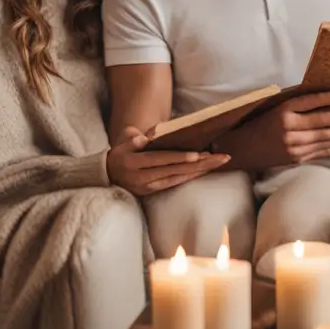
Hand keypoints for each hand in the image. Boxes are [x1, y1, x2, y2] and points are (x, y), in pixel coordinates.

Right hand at [107, 126, 231, 195]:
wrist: (108, 175)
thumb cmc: (120, 152)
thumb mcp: (124, 141)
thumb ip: (135, 138)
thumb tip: (150, 136)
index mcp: (134, 162)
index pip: (160, 159)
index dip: (179, 158)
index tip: (198, 155)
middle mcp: (142, 177)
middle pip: (175, 170)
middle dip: (200, 164)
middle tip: (222, 158)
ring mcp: (149, 186)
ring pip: (179, 178)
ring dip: (201, 170)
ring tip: (219, 162)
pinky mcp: (153, 191)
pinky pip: (176, 183)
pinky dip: (191, 176)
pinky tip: (205, 170)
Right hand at [217, 91, 329, 169]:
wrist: (241, 149)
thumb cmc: (260, 122)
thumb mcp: (276, 106)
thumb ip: (301, 103)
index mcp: (284, 112)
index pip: (314, 103)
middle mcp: (291, 129)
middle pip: (328, 122)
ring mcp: (296, 146)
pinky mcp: (299, 158)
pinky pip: (327, 150)